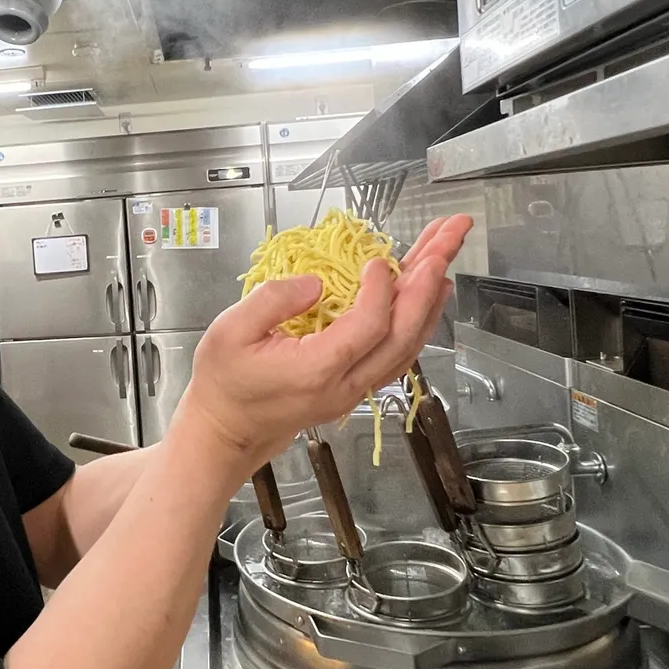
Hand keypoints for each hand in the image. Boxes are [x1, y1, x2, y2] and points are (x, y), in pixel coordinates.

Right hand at [171, 214, 473, 485]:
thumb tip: (317, 282)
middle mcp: (345, 384)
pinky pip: (398, 354)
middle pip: (403, 334)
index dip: (381, 289)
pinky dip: (418, 321)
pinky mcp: (356, 387)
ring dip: (430, 298)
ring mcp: (355, 390)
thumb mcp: (229, 330)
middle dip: (428, 282)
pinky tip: (426, 295)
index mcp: (315, 370)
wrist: (226, 430)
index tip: (377, 260)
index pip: (368, 326)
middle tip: (446, 238)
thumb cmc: (223, 381)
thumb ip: (272, 300)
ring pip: (408, 346)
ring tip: (444, 254)